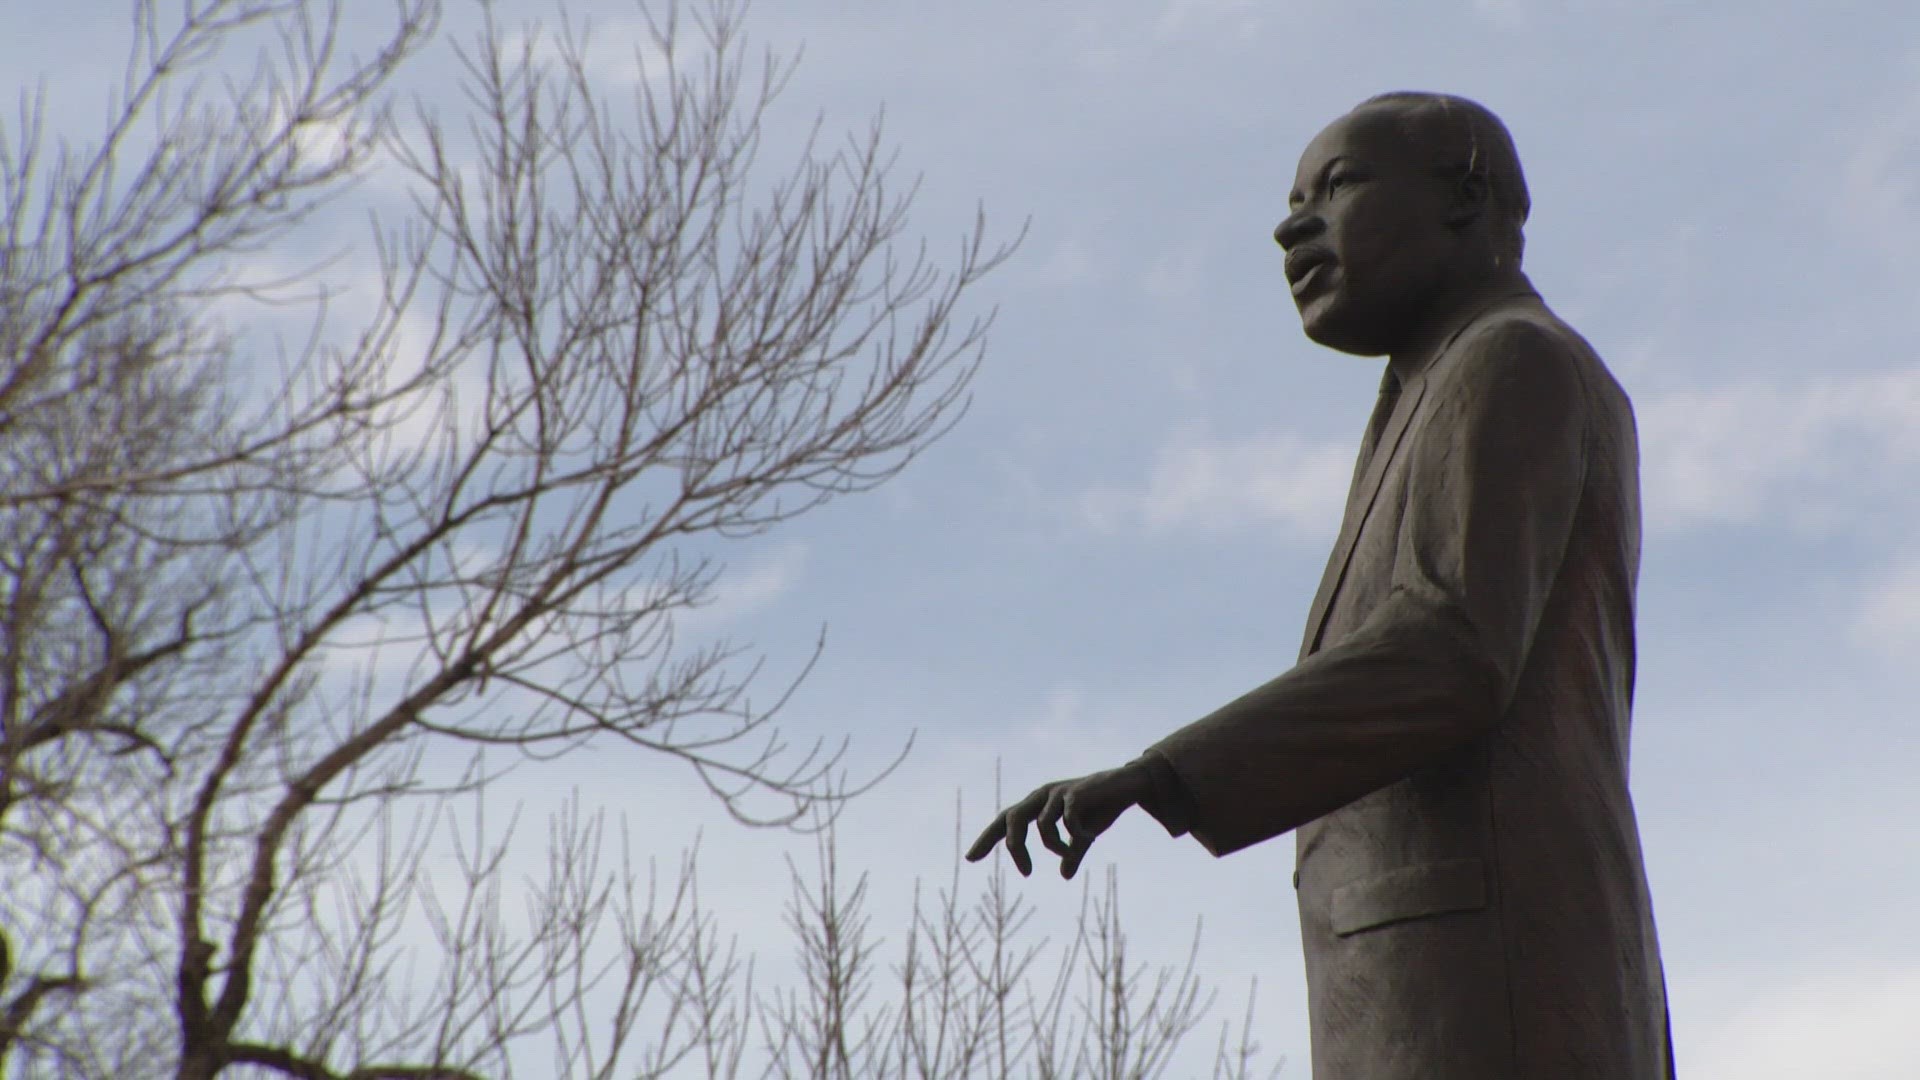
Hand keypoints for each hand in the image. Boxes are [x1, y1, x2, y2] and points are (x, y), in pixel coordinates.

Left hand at [964, 763, 1152, 878]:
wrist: (1128, 785)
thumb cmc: (1103, 807)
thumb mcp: (1085, 835)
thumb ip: (1072, 852)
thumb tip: (1064, 874)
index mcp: (1039, 804)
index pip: (1005, 819)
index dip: (987, 838)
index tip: (970, 858)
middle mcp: (1043, 796)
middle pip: (1012, 818)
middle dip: (1014, 846)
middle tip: (1025, 873)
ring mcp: (1058, 792)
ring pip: (1042, 825)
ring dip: (1056, 846)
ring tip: (1072, 852)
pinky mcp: (1076, 792)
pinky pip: (1067, 820)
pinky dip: (1075, 835)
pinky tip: (1087, 838)